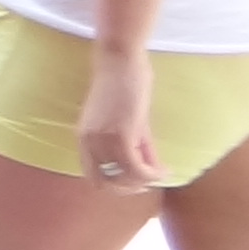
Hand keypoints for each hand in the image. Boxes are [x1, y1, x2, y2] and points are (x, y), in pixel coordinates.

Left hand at [75, 47, 161, 191]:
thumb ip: (138, 146)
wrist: (120, 61)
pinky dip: (152, 174)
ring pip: (124, 178)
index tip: (135, 184)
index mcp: (84, 139)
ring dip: (145, 182)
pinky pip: (136, 168)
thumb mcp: (130, 122)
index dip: (116, 186)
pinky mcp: (120, 133)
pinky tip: (164, 169)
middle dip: (130, 189)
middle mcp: (89, 142)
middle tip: (150, 182)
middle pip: (105, 184)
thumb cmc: (125, 86)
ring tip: (160, 173)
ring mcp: (102, 139)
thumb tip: (150, 170)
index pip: (93, 177)